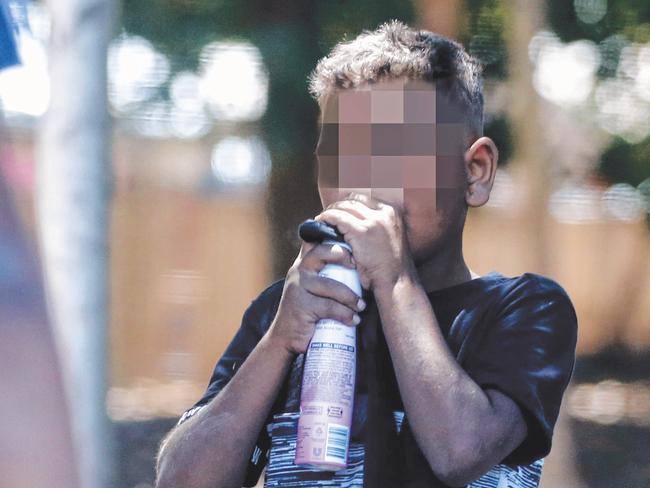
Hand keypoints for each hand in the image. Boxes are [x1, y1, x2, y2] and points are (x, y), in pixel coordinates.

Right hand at [267, 239, 366, 354]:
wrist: (285, 338)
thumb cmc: (305, 311)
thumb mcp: (310, 287)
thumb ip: (322, 273)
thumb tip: (353, 261)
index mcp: (303, 264)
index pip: (314, 240)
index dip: (332, 236)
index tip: (351, 249)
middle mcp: (298, 271)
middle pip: (322, 252)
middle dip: (344, 256)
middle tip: (359, 269)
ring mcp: (298, 287)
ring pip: (331, 285)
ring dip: (351, 297)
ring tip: (361, 307)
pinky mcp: (301, 306)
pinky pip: (329, 307)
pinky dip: (345, 314)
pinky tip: (353, 319)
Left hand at [314, 192, 416, 291]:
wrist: (397, 284)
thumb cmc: (390, 268)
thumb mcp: (388, 239)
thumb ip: (375, 226)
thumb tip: (353, 219)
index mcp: (392, 211)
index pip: (364, 199)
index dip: (348, 204)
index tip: (338, 210)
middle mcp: (385, 212)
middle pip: (353, 200)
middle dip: (338, 206)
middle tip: (327, 215)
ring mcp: (375, 221)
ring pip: (344, 206)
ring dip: (330, 211)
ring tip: (322, 220)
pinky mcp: (362, 232)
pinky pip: (338, 217)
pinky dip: (326, 218)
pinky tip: (320, 222)